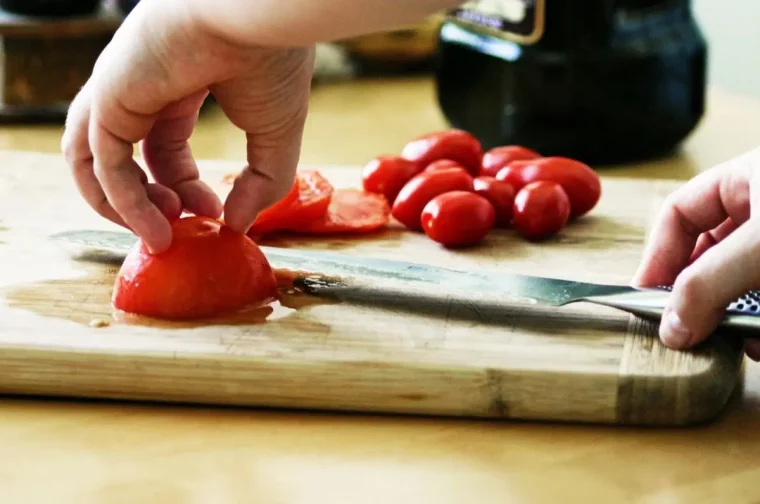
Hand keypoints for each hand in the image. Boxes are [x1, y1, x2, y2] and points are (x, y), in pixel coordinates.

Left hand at [62, 0, 313, 252]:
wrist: (259, 17)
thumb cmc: (272, 59)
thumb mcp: (277, 137)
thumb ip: (264, 183)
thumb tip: (241, 225)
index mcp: (175, 88)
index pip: (164, 149)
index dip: (187, 189)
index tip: (218, 212)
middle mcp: (139, 89)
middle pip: (125, 160)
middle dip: (156, 203)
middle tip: (182, 230)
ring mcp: (119, 90)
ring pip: (94, 162)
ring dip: (122, 207)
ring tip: (159, 237)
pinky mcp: (110, 97)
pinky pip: (103, 162)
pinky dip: (124, 202)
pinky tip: (156, 226)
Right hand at [632, 146, 759, 358]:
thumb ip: (709, 284)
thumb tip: (672, 327)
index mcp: (749, 179)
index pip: (681, 212)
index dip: (659, 254)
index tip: (648, 298)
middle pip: (709, 255)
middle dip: (700, 295)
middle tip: (689, 328)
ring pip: (741, 285)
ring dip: (736, 318)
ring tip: (742, 341)